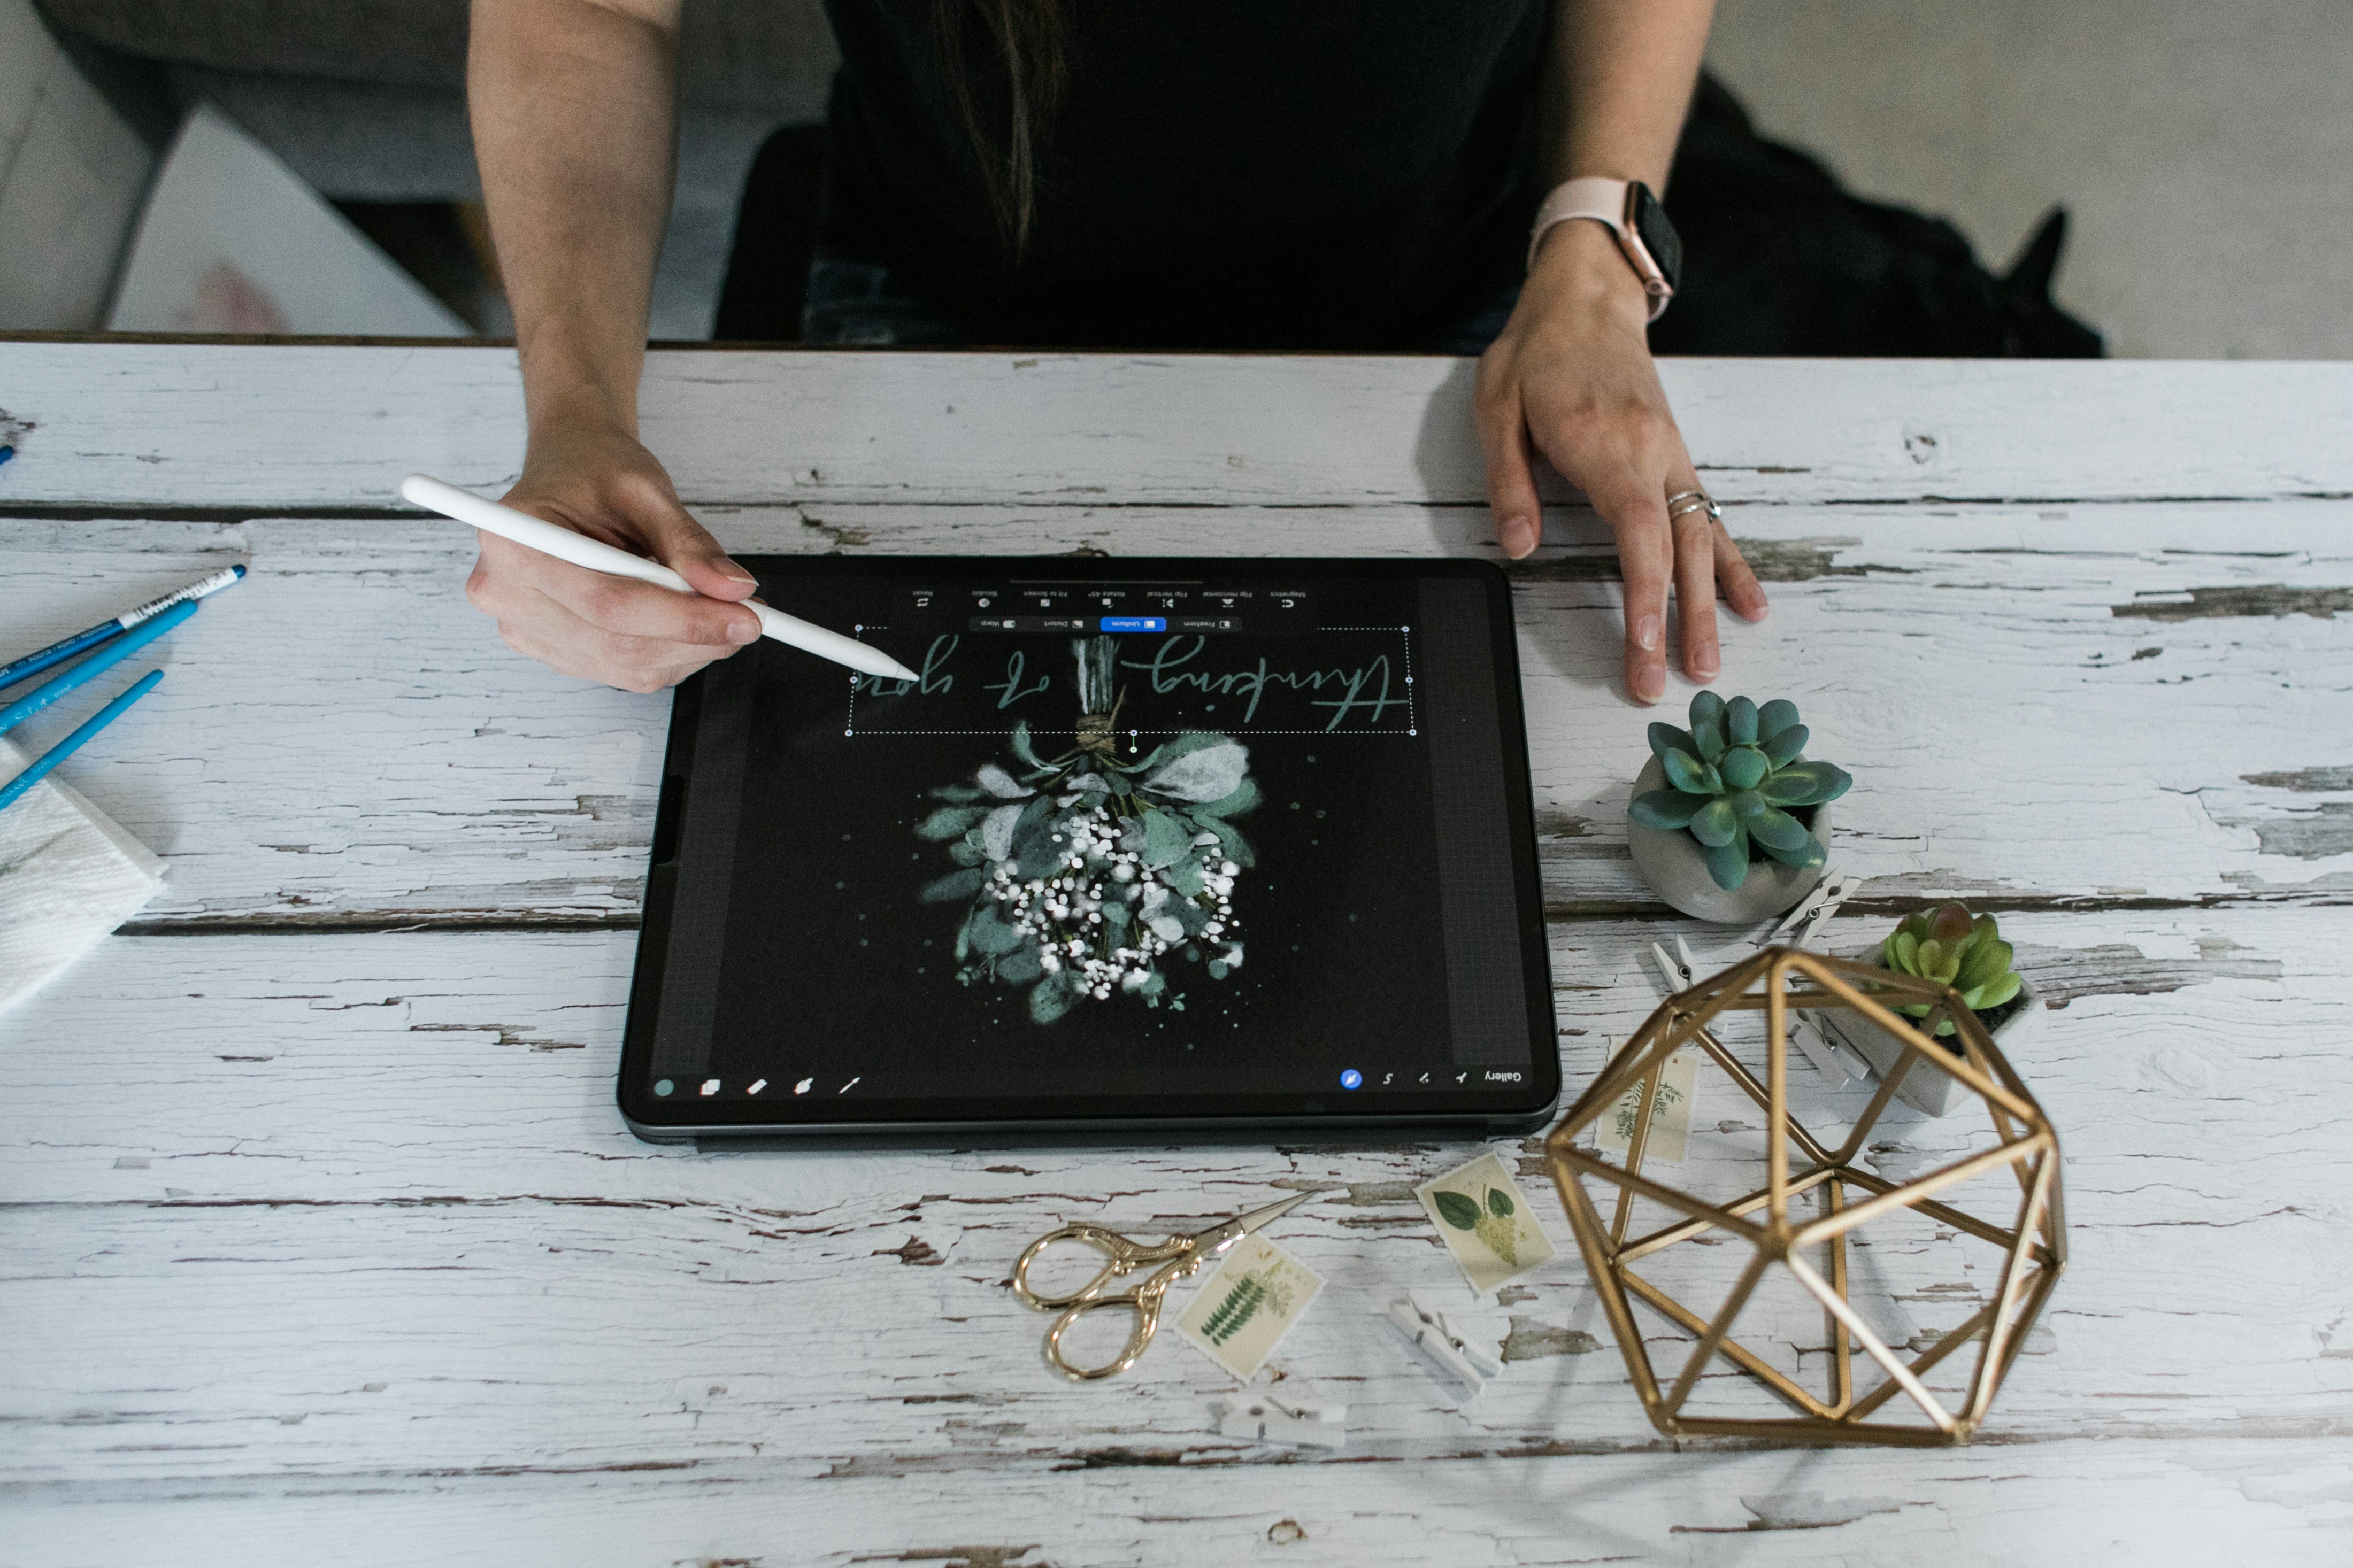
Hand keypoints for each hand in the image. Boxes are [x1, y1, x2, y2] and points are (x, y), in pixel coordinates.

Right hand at [464, 418, 762, 691]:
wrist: (569, 468)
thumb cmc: (594, 469)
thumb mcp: (645, 489)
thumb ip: (689, 543)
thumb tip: (733, 590)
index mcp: (516, 541)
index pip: (609, 602)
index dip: (684, 618)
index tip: (745, 617)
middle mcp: (506, 592)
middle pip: (617, 642)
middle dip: (696, 637)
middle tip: (750, 617)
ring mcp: (522, 627)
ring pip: (625, 666)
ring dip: (687, 650)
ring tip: (721, 613)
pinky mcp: (548, 648)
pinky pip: (619, 670)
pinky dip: (666, 654)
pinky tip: (685, 624)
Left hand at [1475, 219, 1767, 703]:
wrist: (1587, 297)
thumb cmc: (1538, 352)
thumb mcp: (1498, 408)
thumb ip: (1510, 481)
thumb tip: (1519, 545)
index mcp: (1607, 444)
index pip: (1638, 534)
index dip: (1648, 595)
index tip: (1648, 646)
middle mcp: (1653, 454)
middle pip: (1678, 551)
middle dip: (1683, 622)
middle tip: (1685, 683)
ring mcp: (1672, 457)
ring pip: (1702, 540)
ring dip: (1711, 606)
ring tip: (1714, 664)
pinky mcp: (1677, 459)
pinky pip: (1710, 518)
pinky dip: (1731, 564)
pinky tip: (1748, 604)